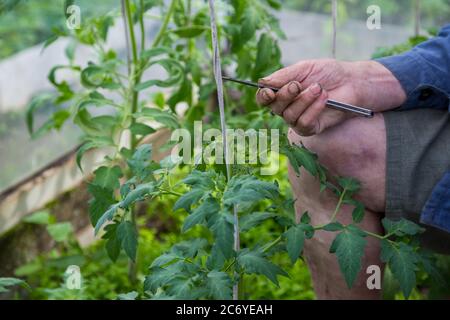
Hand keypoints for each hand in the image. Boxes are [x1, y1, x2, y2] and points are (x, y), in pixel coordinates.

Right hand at [256, 59, 405, 135]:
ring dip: (303, 100)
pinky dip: (313, 110)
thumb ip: (283, 76)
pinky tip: (324, 99)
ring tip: (319, 88)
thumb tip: (262, 83)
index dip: (263, 96)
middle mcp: (287, 107)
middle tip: (299, 84)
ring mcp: (298, 119)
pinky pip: (303, 123)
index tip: (269, 91)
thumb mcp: (304, 68)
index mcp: (282, 91)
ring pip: (289, 115)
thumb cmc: (327, 73)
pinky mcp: (311, 128)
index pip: (264, 98)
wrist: (351, 82)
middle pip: (274, 107)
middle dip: (285, 95)